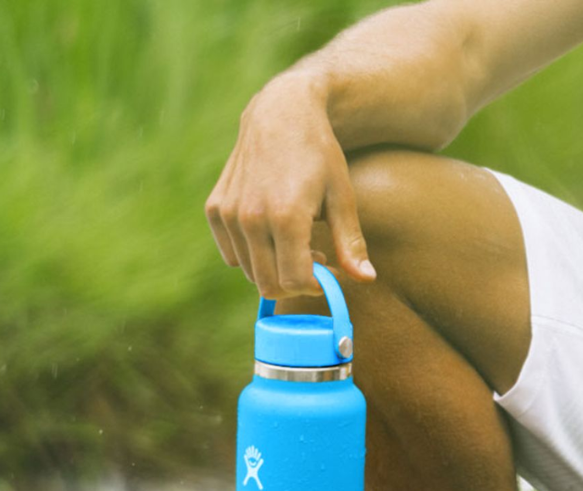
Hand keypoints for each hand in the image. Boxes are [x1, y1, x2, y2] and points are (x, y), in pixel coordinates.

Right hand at [205, 71, 376, 298]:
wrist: (282, 112)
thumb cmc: (319, 155)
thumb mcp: (342, 197)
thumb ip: (351, 243)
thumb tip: (367, 279)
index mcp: (286, 216)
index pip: (296, 281)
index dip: (316, 286)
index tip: (330, 272)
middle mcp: (251, 217)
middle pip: (271, 285)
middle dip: (297, 282)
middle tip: (316, 260)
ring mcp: (229, 214)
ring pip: (251, 273)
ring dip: (276, 269)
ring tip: (298, 244)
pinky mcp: (215, 209)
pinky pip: (232, 255)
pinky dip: (253, 256)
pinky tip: (272, 234)